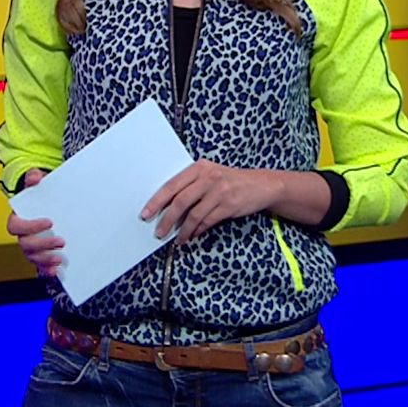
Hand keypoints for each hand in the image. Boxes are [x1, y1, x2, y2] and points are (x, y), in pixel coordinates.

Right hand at [7, 169, 62, 277]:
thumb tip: (35, 177)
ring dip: (45, 259)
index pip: (16, 226)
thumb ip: (34, 178)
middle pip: (25, 245)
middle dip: (43, 245)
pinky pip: (40, 265)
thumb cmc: (40, 195)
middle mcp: (21, 235)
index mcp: (17, 219)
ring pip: (32, 257)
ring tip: (60, 258)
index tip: (50, 222)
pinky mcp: (40, 254)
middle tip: (61, 240)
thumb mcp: (37, 184)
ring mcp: (30, 247)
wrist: (46, 205)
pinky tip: (56, 271)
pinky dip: (46, 269)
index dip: (30, 226)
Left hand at [140, 162, 280, 244]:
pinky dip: (197, 230)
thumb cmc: (230, 180)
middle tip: (158, 232)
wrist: (261, 184)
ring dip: (182, 230)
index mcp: (199, 167)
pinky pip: (207, 221)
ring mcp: (219, 191)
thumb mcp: (210, 175)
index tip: (146, 213)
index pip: (171, 185)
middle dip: (166, 219)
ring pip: (193, 214)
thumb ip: (190, 186)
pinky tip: (191, 235)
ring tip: (176, 239)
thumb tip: (166, 207)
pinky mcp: (228, 205)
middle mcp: (208, 177)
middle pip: (180, 201)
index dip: (156, 201)